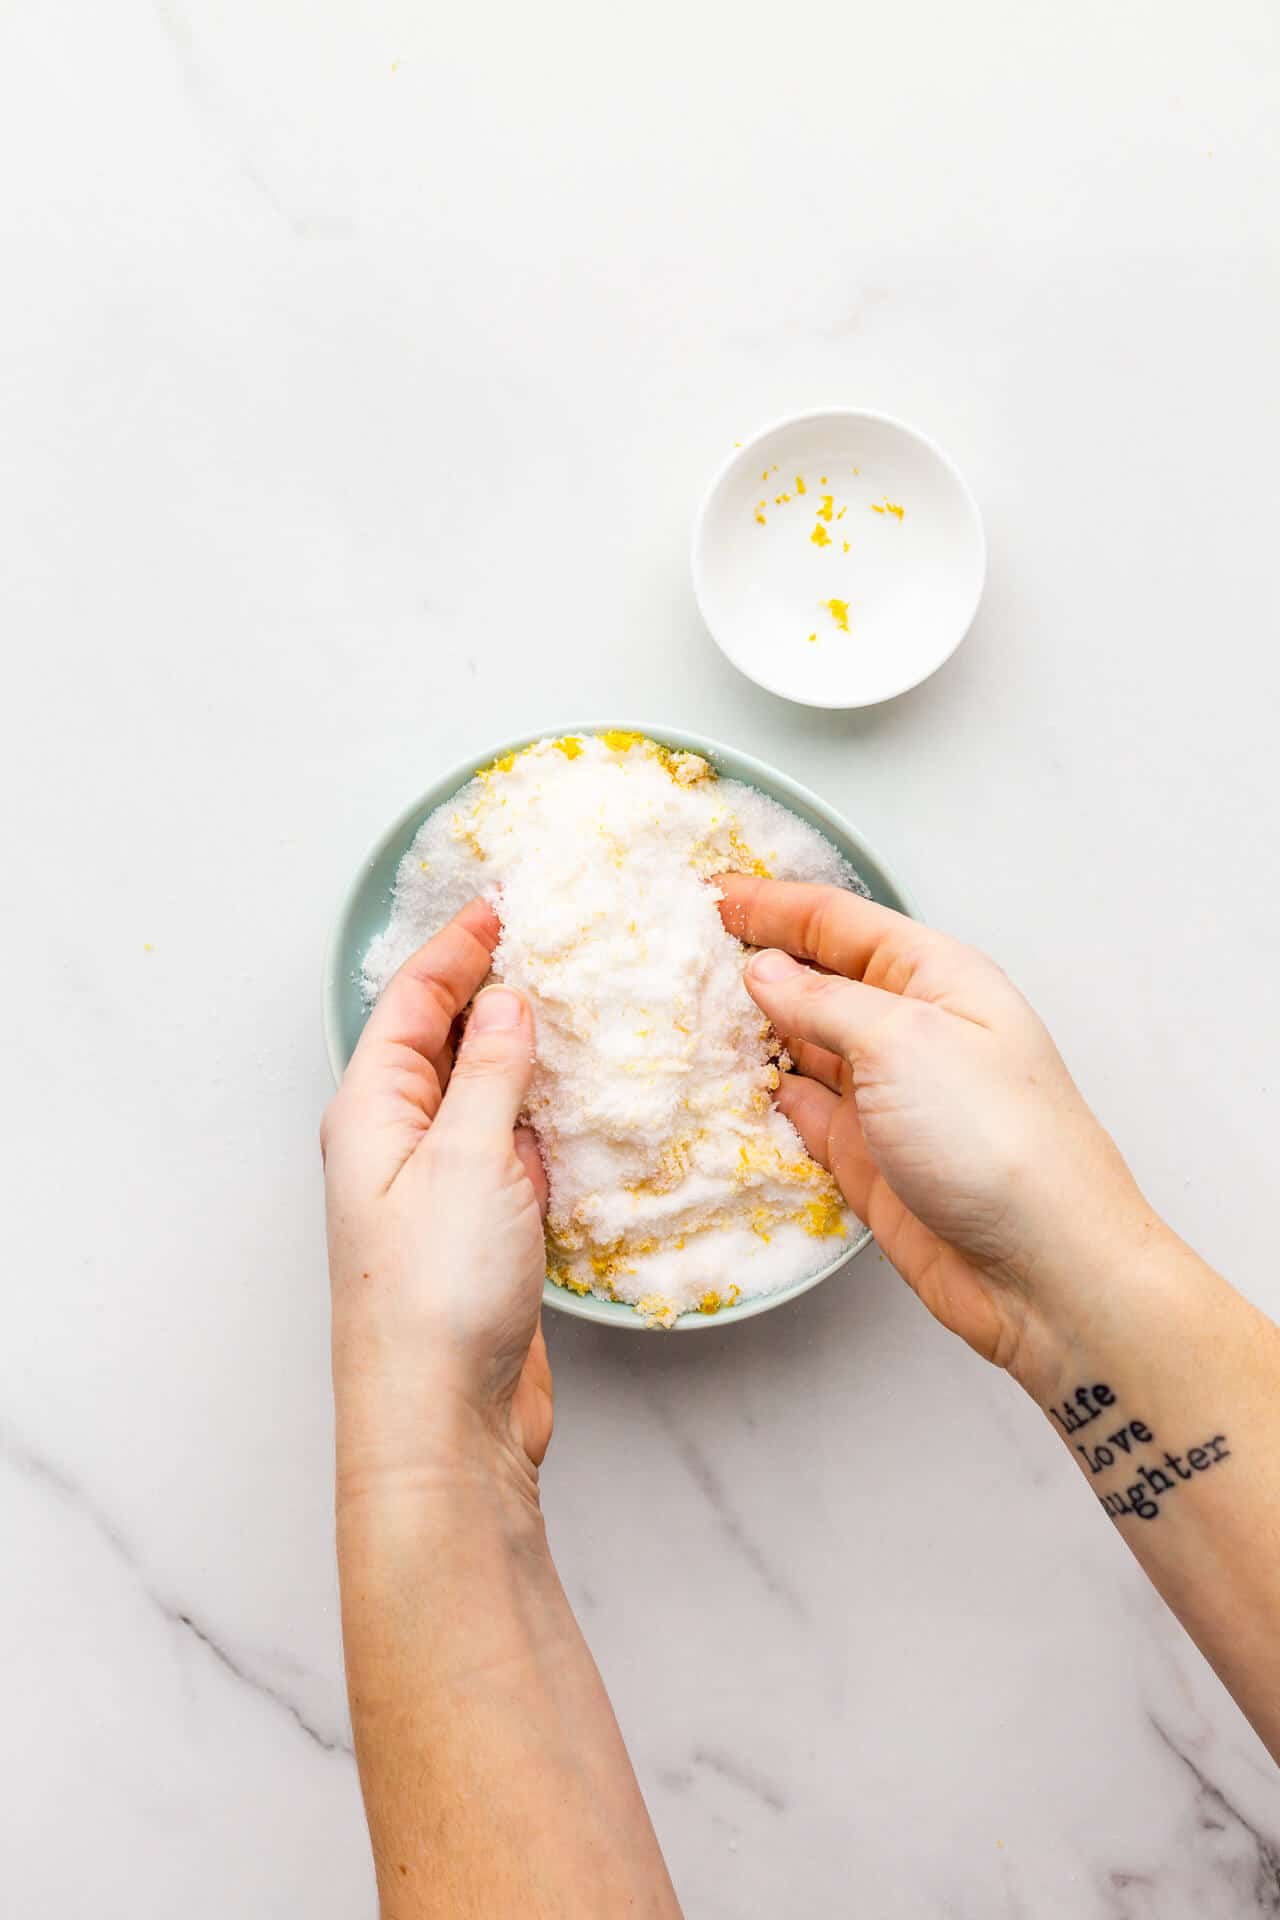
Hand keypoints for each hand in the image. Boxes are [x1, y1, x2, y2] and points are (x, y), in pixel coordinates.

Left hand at [322, 900, 552, 1502]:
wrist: (442, 1424)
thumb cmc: (435, 1299)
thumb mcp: (468, 1162)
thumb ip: (492, 1074)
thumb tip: (508, 1001)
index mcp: (372, 1113)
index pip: (408, 1003)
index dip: (454, 948)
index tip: (503, 907)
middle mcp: (399, 1142)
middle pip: (440, 1041)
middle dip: (488, 988)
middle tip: (548, 943)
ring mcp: (440, 1188)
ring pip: (481, 1094)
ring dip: (522, 1050)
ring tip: (577, 1005)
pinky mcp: (481, 1229)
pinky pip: (511, 1146)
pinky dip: (544, 1113)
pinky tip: (582, 1101)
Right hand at [718, 875, 1157, 1398]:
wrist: (1043, 1270)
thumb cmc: (999, 1140)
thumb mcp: (905, 1042)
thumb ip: (824, 1001)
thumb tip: (762, 972)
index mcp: (933, 977)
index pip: (836, 921)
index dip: (770, 903)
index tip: (706, 894)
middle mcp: (908, 1028)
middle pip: (814, 978)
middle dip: (750, 962)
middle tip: (675, 950)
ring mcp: (886, 1095)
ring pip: (800, 1045)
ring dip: (747, 1031)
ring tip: (677, 1012)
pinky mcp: (866, 1156)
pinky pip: (800, 1112)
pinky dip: (759, 1097)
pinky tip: (718, 1084)